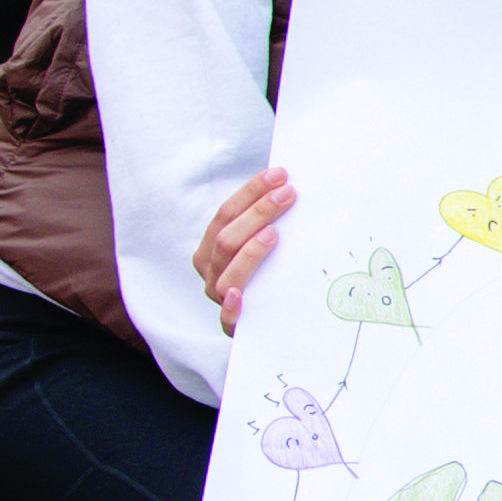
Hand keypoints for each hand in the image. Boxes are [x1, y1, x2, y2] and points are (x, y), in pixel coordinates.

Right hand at [193, 166, 292, 328]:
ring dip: (249, 251)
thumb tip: (290, 186)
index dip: (251, 192)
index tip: (279, 175)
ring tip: (274, 233)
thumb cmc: (268, 272)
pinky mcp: (231, 325)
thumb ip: (268, 221)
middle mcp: (211, 271)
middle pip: (227, 238)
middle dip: (257, 213)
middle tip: (288, 195)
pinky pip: (226, 318)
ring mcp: (219, 297)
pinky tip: (239, 295)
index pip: (226, 213)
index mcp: (212, 248)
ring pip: (228, 272)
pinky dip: (230, 306)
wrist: (270, 321)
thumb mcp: (262, 243)